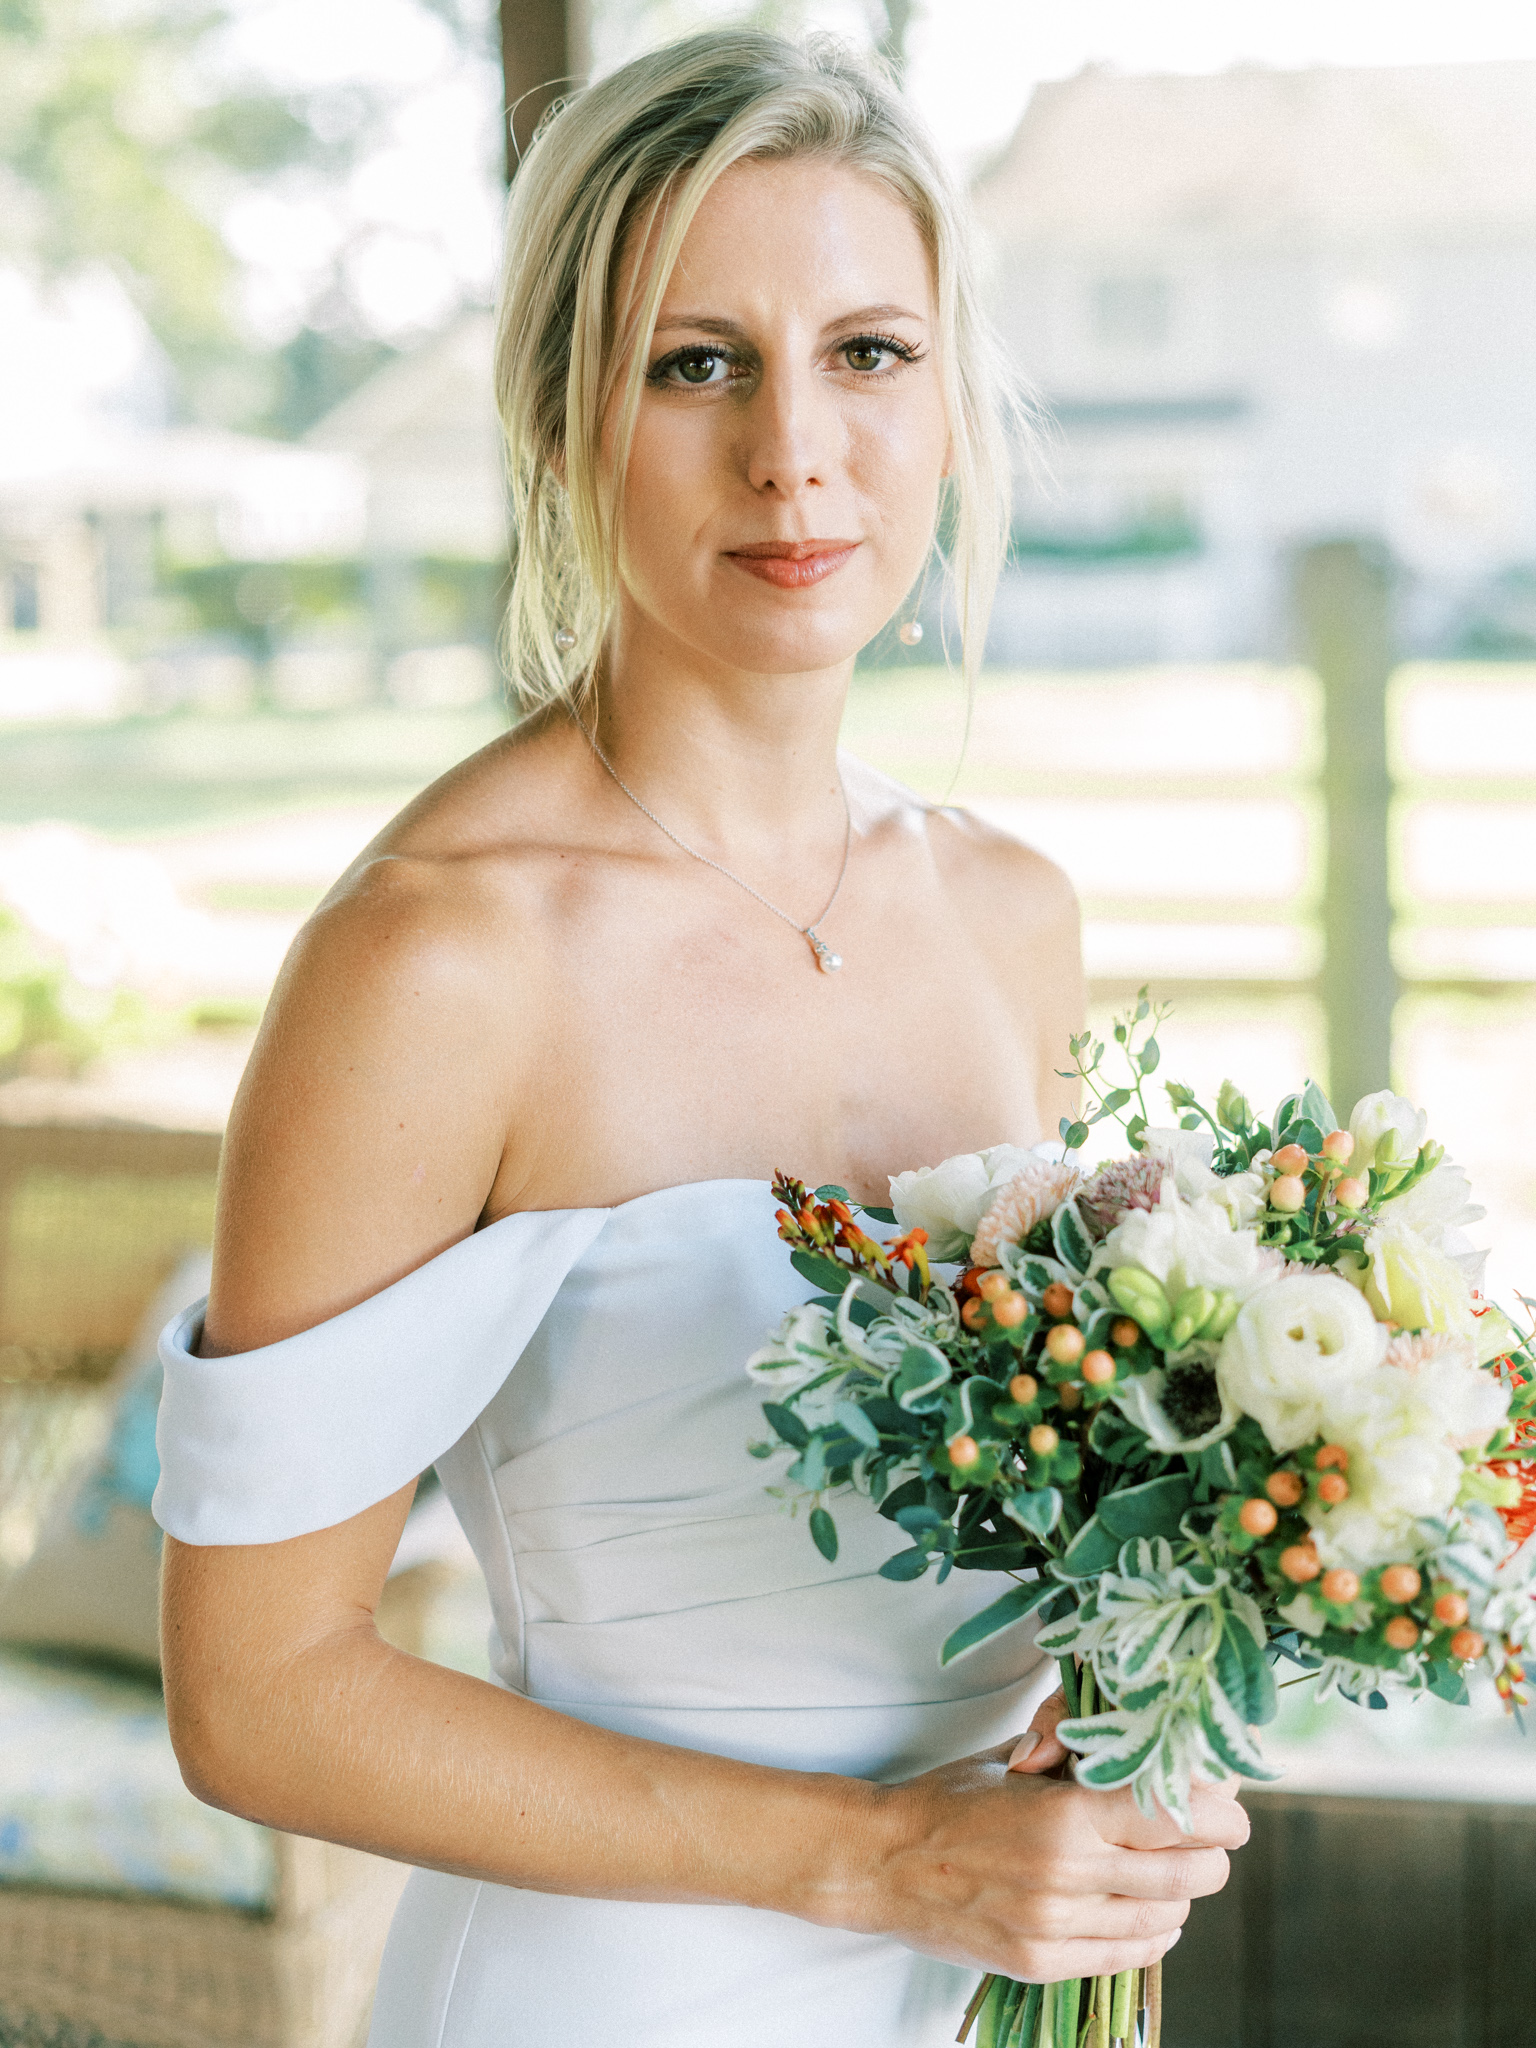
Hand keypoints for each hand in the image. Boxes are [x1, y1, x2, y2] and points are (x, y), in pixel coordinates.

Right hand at [848, 1700, 1248, 1980]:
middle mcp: (1070, 1873)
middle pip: (1187, 1873)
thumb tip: (1151, 1760)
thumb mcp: (1017, 1762)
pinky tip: (1150, 1913)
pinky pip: (1127, 1955)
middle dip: (1211, 1856)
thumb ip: (1084, 1764)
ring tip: (1174, 1874)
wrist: (882, 1860)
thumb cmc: (951, 1799)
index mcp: (1067, 1812)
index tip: (1229, 1810)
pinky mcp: (1042, 1962)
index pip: (1178, 1816)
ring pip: (1165, 1918)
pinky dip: (1153, 1933)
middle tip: (1211, 1841)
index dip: (1218, 1815)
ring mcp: (1057, 1926)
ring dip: (1182, 1896)